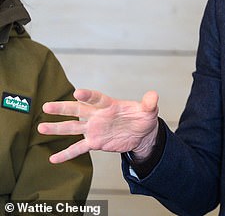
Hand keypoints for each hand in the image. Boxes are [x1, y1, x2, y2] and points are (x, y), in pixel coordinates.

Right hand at [38, 89, 159, 163]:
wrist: (141, 133)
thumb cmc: (143, 117)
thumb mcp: (149, 110)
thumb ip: (149, 103)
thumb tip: (153, 96)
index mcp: (110, 105)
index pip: (97, 99)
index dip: (88, 96)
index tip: (77, 93)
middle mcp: (98, 116)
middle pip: (78, 111)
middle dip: (63, 109)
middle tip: (47, 106)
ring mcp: (94, 129)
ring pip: (73, 128)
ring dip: (57, 128)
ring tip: (41, 128)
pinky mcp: (94, 142)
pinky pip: (78, 149)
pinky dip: (66, 154)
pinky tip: (53, 159)